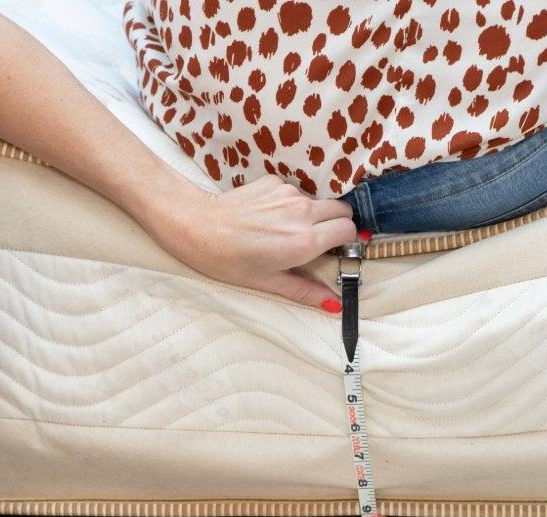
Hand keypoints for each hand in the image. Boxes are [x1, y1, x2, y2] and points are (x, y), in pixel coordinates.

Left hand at [153, 175, 356, 309]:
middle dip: (337, 223)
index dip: (346, 240)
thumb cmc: (228, 261)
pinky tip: (267, 217)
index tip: (335, 250)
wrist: (196, 227)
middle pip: (342, 210)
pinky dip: (289, 204)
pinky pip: (295, 192)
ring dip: (312, 214)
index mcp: (305, 241)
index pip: (349, 230)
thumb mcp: (268, 282)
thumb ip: (306, 291)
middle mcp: (302, 213)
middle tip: (319, 240)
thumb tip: (335, 305)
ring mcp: (288, 193)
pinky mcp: (274, 182)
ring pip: (318, 201)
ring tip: (285, 230)